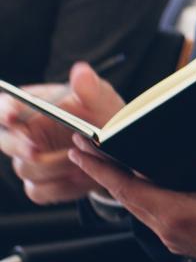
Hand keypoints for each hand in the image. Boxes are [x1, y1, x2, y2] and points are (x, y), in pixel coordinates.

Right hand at [0, 64, 122, 203]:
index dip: (4, 111)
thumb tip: (81, 71)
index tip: (12, 115)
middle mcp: (24, 134)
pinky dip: (62, 186)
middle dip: (20, 146)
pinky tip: (81, 176)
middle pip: (5, 142)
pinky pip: (40, 190)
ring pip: (26, 168)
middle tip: (37, 149)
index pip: (5, 106)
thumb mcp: (102, 100)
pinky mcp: (40, 184)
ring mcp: (29, 160)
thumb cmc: (102, 115)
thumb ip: (90, 88)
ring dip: (54, 166)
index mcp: (31, 108)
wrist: (117, 147)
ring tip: (82, 158)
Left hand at [68, 132, 195, 261]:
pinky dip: (139, 198)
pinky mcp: (184, 240)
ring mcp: (176, 238)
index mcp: (179, 216)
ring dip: (119, 187)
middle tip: (83, 150)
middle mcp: (170, 230)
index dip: (101, 169)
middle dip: (102, 174)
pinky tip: (143, 187)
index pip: (128, 189)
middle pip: (125, 199)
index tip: (81, 152)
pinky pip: (151, 216)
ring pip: (137, 209)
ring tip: (106, 166)